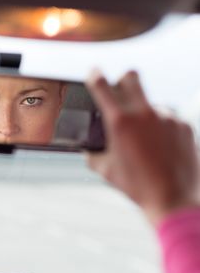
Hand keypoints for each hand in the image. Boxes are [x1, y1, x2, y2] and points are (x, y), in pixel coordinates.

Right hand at [85, 69, 199, 224]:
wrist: (174, 199)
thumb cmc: (137, 187)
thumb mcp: (106, 171)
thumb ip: (93, 154)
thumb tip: (89, 148)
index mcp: (120, 122)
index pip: (102, 87)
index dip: (95, 75)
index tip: (94, 72)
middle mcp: (144, 113)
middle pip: (131, 78)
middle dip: (123, 79)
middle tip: (119, 88)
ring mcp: (167, 117)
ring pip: (151, 103)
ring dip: (144, 113)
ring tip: (144, 140)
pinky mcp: (184, 125)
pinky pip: (168, 118)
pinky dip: (161, 127)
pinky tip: (159, 146)